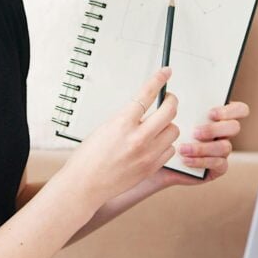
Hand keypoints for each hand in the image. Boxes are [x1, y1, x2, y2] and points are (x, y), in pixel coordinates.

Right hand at [58, 67, 179, 211]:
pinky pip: (170, 150)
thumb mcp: (105, 128)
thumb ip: (127, 119)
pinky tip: (155, 144)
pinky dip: (165, 144)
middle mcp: (137, 138)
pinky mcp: (151, 168)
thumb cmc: (88, 158)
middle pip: (169, 111)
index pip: (147, 94)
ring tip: (158, 126)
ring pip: (173, 131)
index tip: (165, 73)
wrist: (84, 185)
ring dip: (168, 125)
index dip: (158, 80)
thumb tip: (144, 109)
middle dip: (171, 101)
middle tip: (168, 99)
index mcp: (122, 123)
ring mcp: (147, 154)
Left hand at [153, 100, 250, 187]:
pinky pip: (218, 164)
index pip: (239, 109)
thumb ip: (178, 104)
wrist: (156, 158)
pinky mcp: (218, 167)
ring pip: (225, 147)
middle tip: (194, 132)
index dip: (230, 110)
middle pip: (234, 127)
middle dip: (215, 129)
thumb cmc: (165, 132)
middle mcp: (224, 132)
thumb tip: (175, 95)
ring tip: (182, 149)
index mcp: (217, 115)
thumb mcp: (170, 116)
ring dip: (203, 148)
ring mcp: (222, 151)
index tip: (210, 113)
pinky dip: (201, 161)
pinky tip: (185, 160)